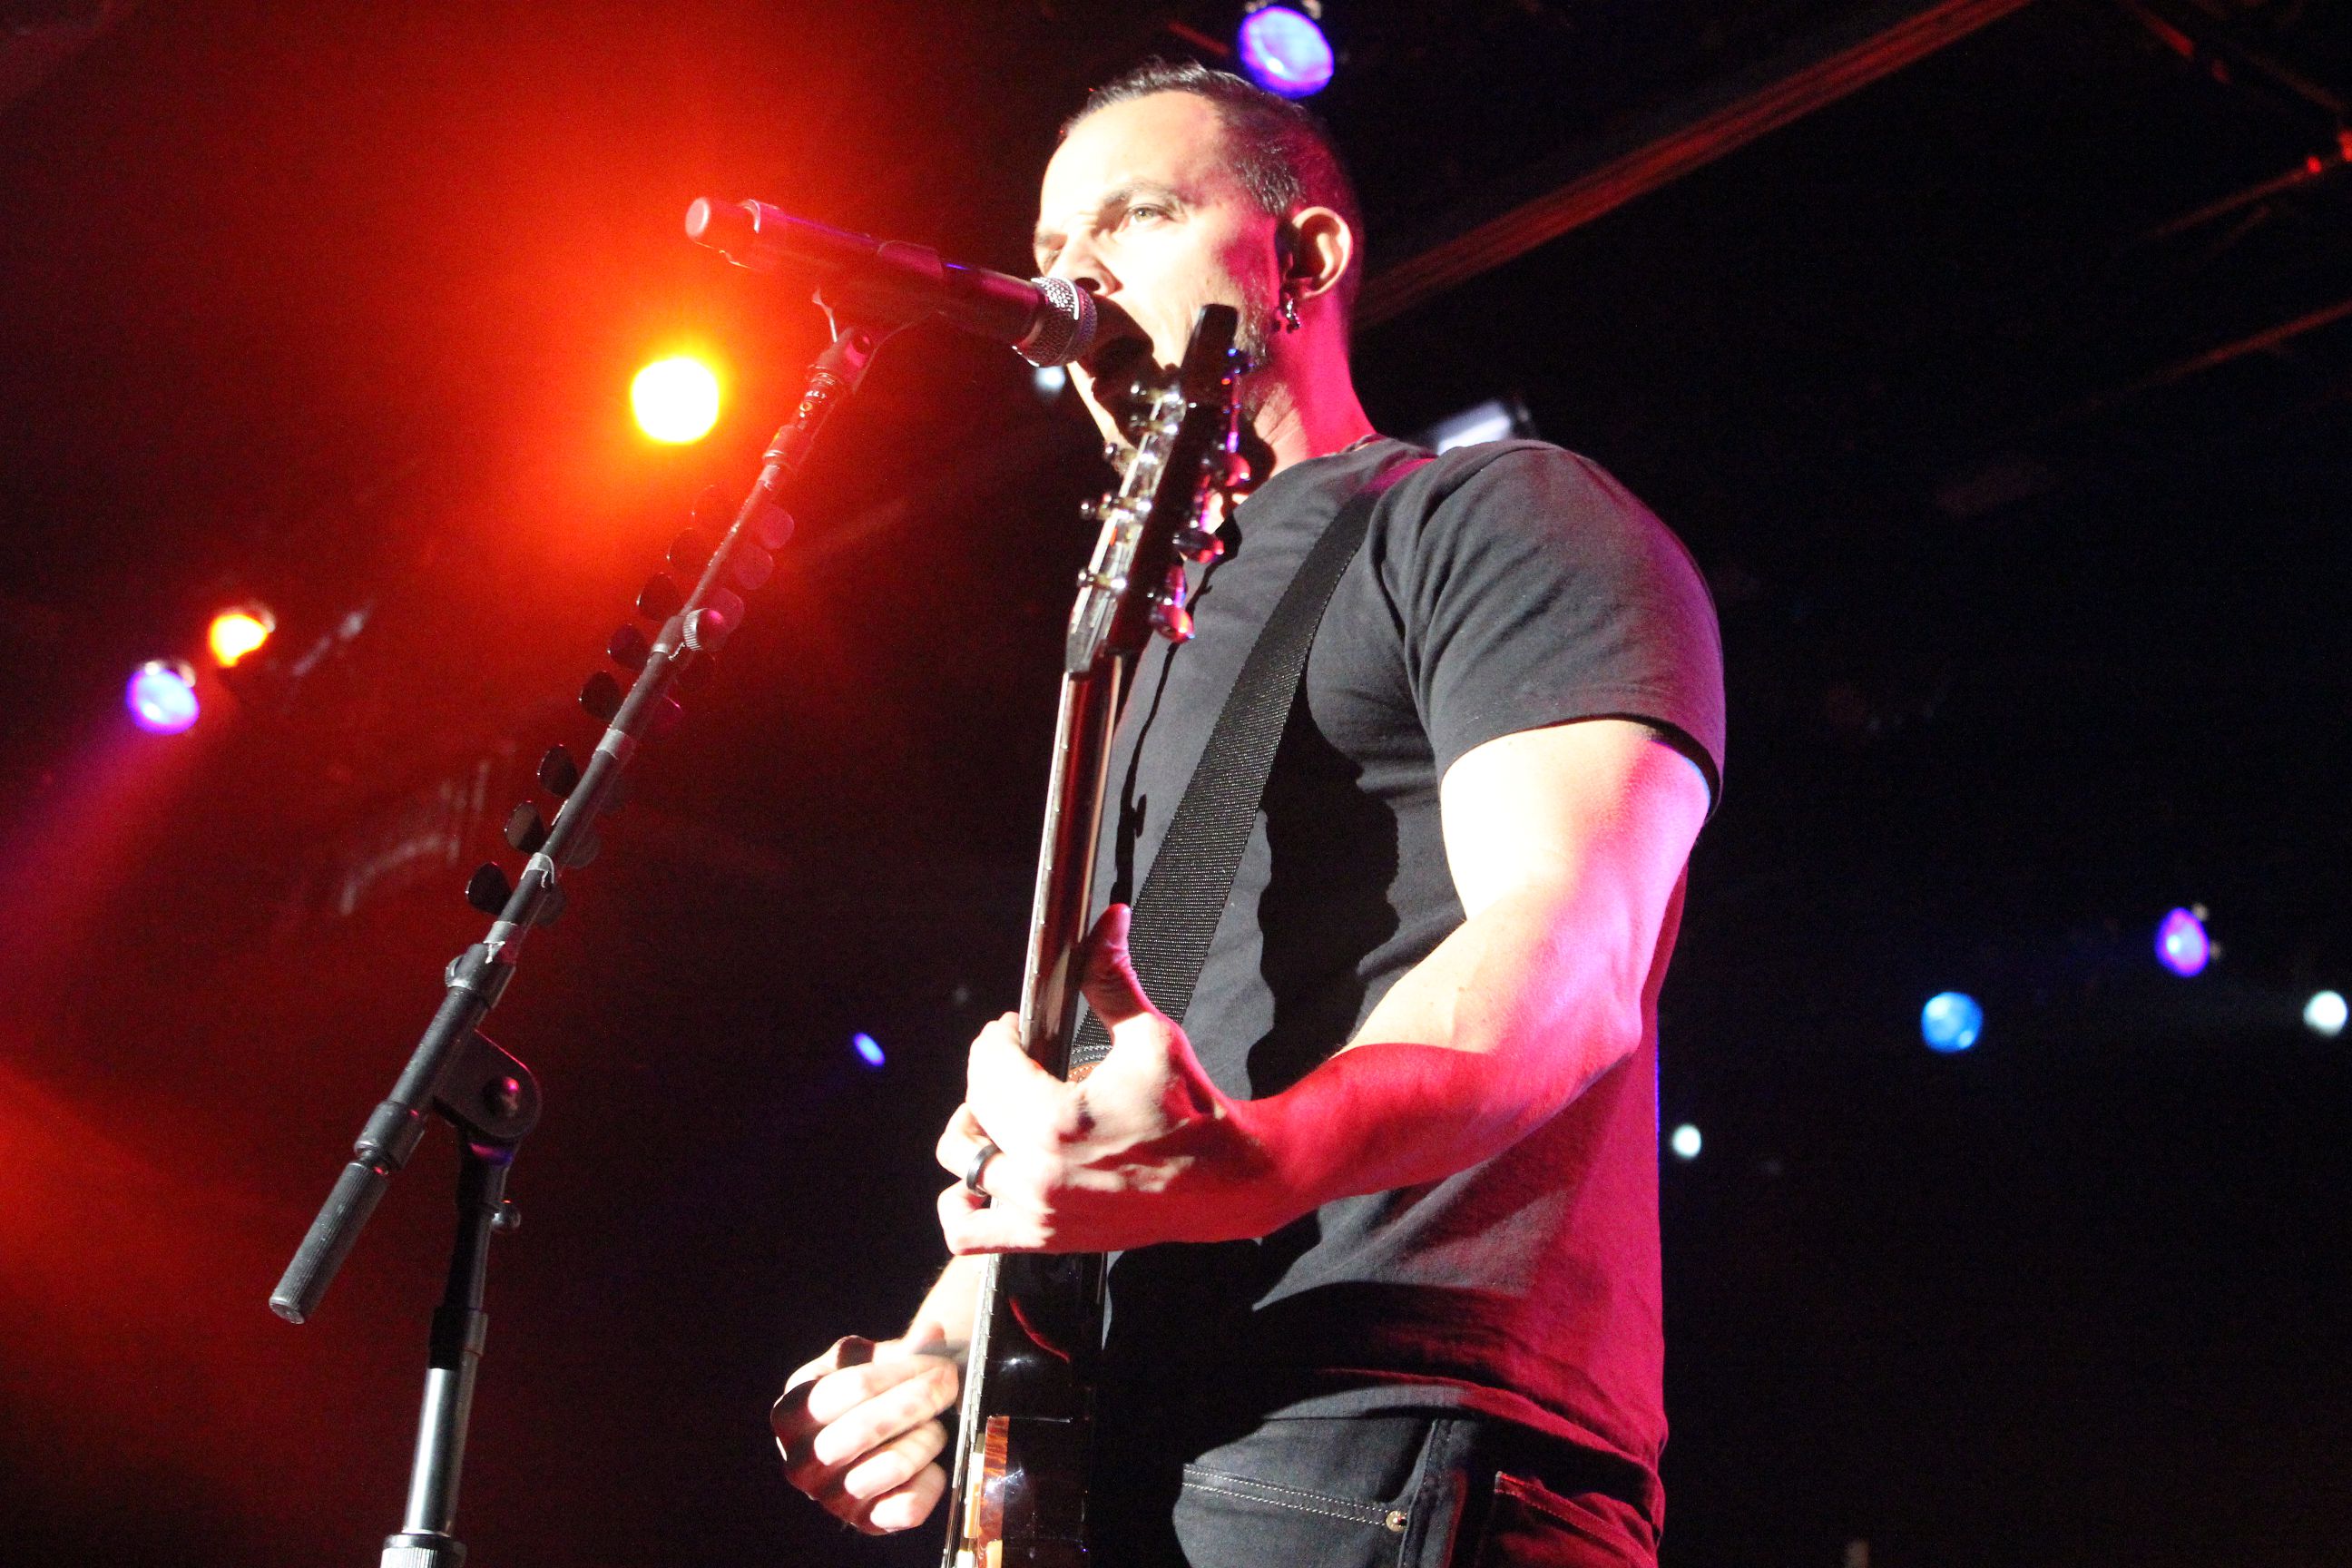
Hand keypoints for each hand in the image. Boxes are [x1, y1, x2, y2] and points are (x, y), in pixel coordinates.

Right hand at [771, 1334, 957, 1534]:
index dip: (905, 1371)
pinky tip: (932, 1460)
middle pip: (867, 1427)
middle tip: (949, 1383)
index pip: (852, 1388)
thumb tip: (932, 1333)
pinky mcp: (866, 1523)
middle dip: (920, 1399)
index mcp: (790, 1413)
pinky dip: (933, 1478)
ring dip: (928, 1437)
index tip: (939, 1363)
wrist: (878, 1434)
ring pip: (892, 1466)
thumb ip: (903, 1347)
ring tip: (935, 1424)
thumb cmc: (873, 1388)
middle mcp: (800, 1463)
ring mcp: (831, 1498)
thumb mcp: (874, 1359)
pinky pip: (910, 1505)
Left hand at [934, 905, 1290, 1253]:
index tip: (1016, 1029)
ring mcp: (1037, 1212)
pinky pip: (966, 1233)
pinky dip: (960, 1206)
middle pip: (972, 1109)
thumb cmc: (1192, 1109)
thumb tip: (1108, 918)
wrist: (1226, 1182)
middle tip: (1018, 1062)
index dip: (998, 1036)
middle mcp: (1038, 1173)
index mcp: (1057, 1120)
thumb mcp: (1151, 1035)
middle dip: (989, 1075)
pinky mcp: (1044, 1238)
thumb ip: (1112, 978)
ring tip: (1001, 1115)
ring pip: (961, 1165)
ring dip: (972, 1134)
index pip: (989, 1064)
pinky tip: (986, 1176)